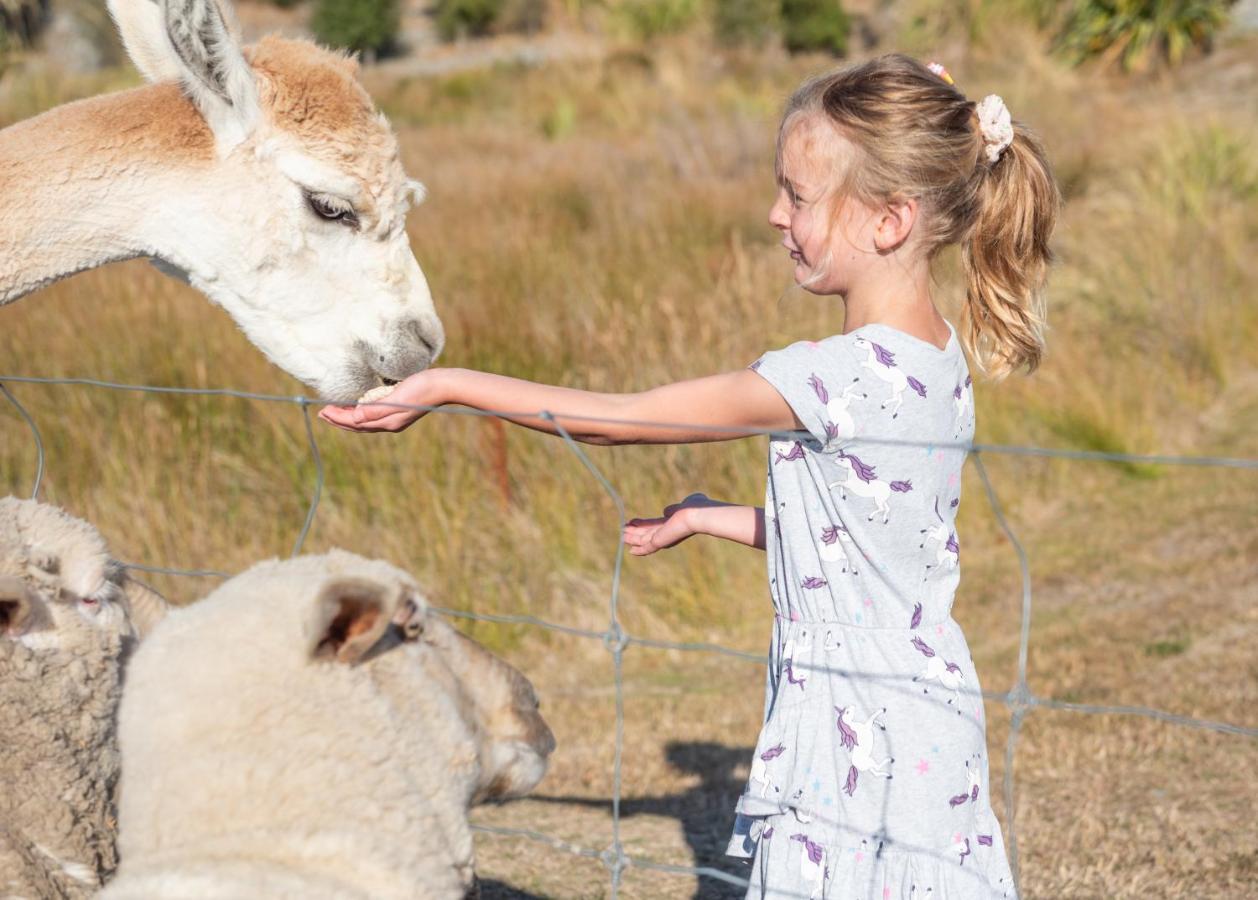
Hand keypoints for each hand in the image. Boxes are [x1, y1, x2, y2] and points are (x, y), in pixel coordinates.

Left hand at [318, 370, 440, 432]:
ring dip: (348, 418)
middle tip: (322, 414)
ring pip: (365, 422)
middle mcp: (389, 423)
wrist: (442, 385)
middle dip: (339, 420)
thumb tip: (353, 418)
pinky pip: (373, 416)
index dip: (338, 418)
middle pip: (358, 425)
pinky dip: (360, 414)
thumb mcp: (396, 398)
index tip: (323, 411)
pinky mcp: (398, 410)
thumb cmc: (421, 389)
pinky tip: (357, 409)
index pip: (356, 423)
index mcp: (387, 422)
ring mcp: (394, 418)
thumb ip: (375, 409)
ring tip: (335, 413)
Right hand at [622, 493, 728, 556]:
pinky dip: (639, 550)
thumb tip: (666, 511)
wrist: (698, 514)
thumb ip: (674, 508)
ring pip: (644, 540)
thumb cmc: (697, 507)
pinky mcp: (660, 542)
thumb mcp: (684, 504)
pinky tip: (631, 551)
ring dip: (633, 538)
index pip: (654, 525)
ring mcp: (664, 538)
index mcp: (672, 524)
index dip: (643, 524)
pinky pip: (647, 547)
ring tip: (622, 536)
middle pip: (647, 533)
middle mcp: (667, 533)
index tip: (632, 521)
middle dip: (635, 531)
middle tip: (623, 528)